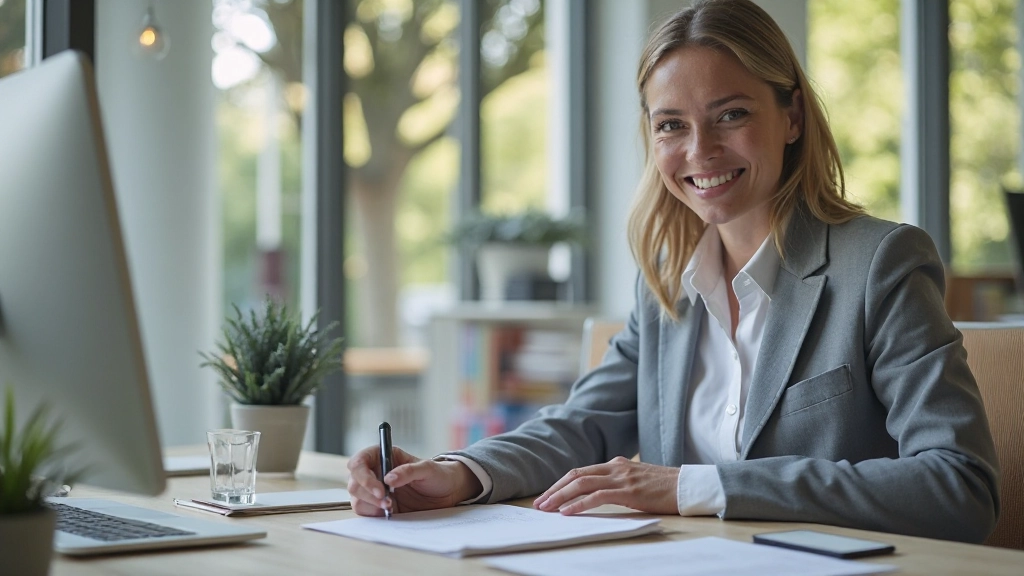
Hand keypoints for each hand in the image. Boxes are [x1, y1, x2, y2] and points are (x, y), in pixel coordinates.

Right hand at [346, 446, 482, 516]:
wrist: (446, 494)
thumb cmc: (437, 475)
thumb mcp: (428, 469)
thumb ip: (409, 471)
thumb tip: (388, 478)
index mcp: (383, 456)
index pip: (359, 461)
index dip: (363, 474)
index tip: (379, 488)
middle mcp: (375, 472)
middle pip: (354, 481)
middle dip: (367, 493)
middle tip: (387, 501)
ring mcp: (374, 490)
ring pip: (356, 497)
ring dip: (370, 504)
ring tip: (391, 507)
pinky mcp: (378, 506)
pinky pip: (365, 511)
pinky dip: (373, 513)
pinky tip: (389, 512)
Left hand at [533, 456, 678, 514]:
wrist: (688, 486)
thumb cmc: (666, 487)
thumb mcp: (637, 481)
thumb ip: (618, 483)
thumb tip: (599, 494)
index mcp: (616, 464)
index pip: (581, 471)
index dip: (561, 483)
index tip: (547, 496)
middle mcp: (615, 467)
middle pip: (576, 475)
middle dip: (554, 489)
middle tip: (538, 503)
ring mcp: (621, 477)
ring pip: (582, 483)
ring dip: (560, 496)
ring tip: (546, 508)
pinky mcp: (629, 490)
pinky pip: (598, 496)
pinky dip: (579, 504)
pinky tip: (568, 512)